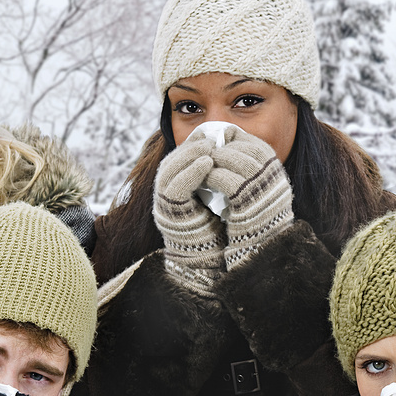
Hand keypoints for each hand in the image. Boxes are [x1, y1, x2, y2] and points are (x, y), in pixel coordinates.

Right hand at [152, 133, 224, 296]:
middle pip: (171, 162)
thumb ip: (216, 179)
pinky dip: (191, 172)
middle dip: (190, 147)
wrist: (212, 261)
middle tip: (210, 138)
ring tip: (210, 147)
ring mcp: (165, 205)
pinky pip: (176, 187)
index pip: (179, 160)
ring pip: (170, 171)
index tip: (210, 134)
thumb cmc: (220, 229)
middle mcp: (166, 197)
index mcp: (176, 191)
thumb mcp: (219, 199)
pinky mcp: (170, 213)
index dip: (192, 145)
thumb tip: (230, 153)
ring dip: (190, 155)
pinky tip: (207, 163)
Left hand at [202, 127, 293, 269]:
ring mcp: (262, 188)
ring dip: (213, 159)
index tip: (219, 142)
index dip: (235, 139)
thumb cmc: (256, 213)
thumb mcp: (258, 185)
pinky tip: (202, 179)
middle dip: (222, 148)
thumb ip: (248, 162)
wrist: (261, 245)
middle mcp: (273, 176)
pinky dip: (211, 176)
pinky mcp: (247, 202)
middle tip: (205, 151)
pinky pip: (225, 180)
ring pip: (233, 160)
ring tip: (201, 163)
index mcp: (277, 170)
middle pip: (244, 148)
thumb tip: (227, 133)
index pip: (255, 143)